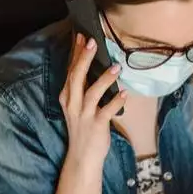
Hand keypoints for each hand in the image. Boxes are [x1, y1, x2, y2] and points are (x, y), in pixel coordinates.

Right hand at [58, 33, 127, 172]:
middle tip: (93, 42)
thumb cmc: (83, 128)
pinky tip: (125, 94)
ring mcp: (84, 115)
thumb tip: (93, 66)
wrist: (82, 157)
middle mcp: (73, 104)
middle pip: (77, 77)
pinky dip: (116, 102)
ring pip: (92, 93)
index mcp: (67, 96)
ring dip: (104, 79)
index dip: (76, 53)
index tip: (81, 36)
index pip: (71, 70)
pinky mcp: (96, 126)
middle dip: (84, 59)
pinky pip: (107, 111)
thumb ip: (84, 87)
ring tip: (116, 67)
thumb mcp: (78, 106)